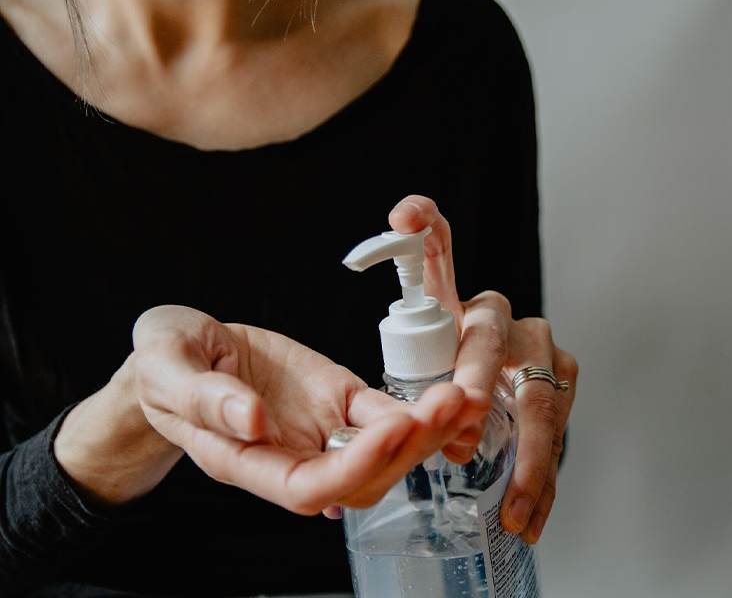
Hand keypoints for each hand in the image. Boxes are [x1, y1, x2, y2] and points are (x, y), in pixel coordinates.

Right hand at [60, 305, 475, 513]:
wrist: (184, 349)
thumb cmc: (165, 363)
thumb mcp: (166, 366)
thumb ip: (201, 396)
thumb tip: (251, 420)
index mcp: (245, 460)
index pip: (308, 487)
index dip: (354, 465)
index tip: (391, 426)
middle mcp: (291, 455)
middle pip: (360, 480)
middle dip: (408, 449)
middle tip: (447, 405)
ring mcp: (319, 429)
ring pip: (381, 454)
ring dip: (424, 433)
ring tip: (460, 398)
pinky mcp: (337, 399)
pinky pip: (382, 414)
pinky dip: (415, 410)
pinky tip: (444, 395)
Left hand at [389, 195, 578, 543]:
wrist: (498, 389)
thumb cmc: (455, 367)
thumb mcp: (424, 346)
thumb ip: (411, 316)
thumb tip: (400, 226)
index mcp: (466, 301)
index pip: (441, 252)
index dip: (424, 228)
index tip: (403, 220)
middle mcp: (511, 320)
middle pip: (496, 345)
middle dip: (477, 388)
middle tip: (460, 433)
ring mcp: (546, 356)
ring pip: (540, 402)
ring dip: (526, 459)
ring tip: (511, 507)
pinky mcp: (563, 389)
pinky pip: (556, 438)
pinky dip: (541, 482)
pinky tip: (530, 518)